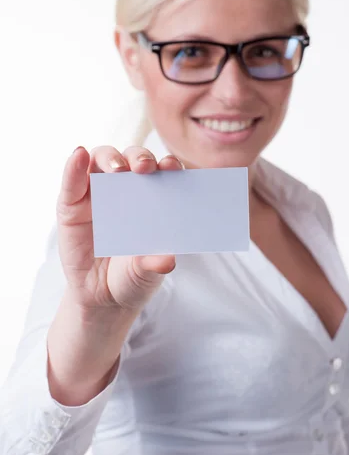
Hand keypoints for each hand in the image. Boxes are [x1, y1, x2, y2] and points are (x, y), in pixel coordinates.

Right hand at [56, 145, 182, 318]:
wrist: (102, 298)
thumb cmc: (132, 276)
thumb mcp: (145, 273)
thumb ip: (154, 264)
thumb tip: (167, 260)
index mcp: (152, 199)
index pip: (162, 172)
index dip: (168, 165)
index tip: (172, 167)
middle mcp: (126, 189)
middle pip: (132, 159)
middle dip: (140, 158)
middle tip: (145, 168)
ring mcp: (97, 194)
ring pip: (102, 160)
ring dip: (110, 158)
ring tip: (117, 169)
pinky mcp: (71, 204)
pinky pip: (72, 180)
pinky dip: (73, 165)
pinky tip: (78, 155)